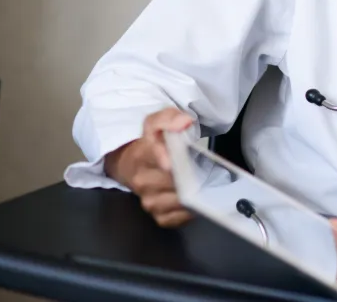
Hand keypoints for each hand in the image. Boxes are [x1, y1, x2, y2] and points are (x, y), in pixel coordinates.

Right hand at [104, 107, 193, 227]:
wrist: (134, 163)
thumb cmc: (153, 142)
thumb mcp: (157, 121)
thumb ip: (169, 117)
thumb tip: (184, 121)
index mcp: (142, 155)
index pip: (156, 156)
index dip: (168, 158)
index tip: (174, 161)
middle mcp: (142, 181)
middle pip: (172, 181)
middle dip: (189, 174)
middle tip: (201, 167)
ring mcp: (149, 201)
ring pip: (177, 200)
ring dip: (192, 192)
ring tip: (201, 181)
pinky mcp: (159, 216)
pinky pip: (178, 218)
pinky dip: (189, 210)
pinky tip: (194, 198)